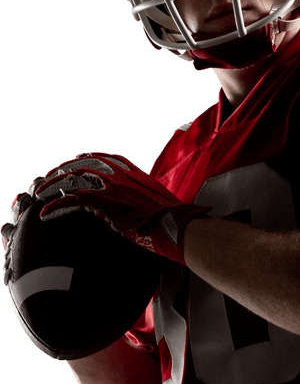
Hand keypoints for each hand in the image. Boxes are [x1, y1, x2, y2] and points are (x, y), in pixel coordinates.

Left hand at [29, 151, 210, 263]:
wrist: (177, 226)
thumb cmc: (171, 218)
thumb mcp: (153, 200)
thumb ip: (135, 197)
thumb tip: (122, 206)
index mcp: (129, 170)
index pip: (97, 157)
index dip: (78, 161)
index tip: (65, 167)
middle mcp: (118, 173)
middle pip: (80, 164)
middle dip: (59, 172)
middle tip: (45, 181)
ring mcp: (111, 186)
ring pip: (72, 179)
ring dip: (52, 186)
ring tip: (38, 194)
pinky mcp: (105, 203)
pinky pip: (73, 201)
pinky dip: (56, 207)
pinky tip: (45, 213)